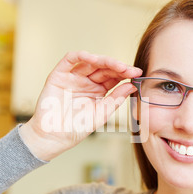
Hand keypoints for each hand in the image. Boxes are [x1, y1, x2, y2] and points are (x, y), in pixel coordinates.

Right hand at [19, 51, 141, 160]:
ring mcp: (72, 77)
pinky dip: (81, 56)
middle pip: (104, 67)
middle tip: (130, 70)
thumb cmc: (76, 128)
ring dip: (105, 61)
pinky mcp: (59, 75)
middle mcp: (86, 81)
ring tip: (118, 66)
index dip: (125, 74)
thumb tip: (132, 86)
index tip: (137, 74)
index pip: (113, 76)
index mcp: (98, 90)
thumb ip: (116, 99)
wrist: (54, 137)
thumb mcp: (101, 113)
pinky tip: (93, 59)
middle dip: (118, 67)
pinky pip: (70, 60)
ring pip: (90, 61)